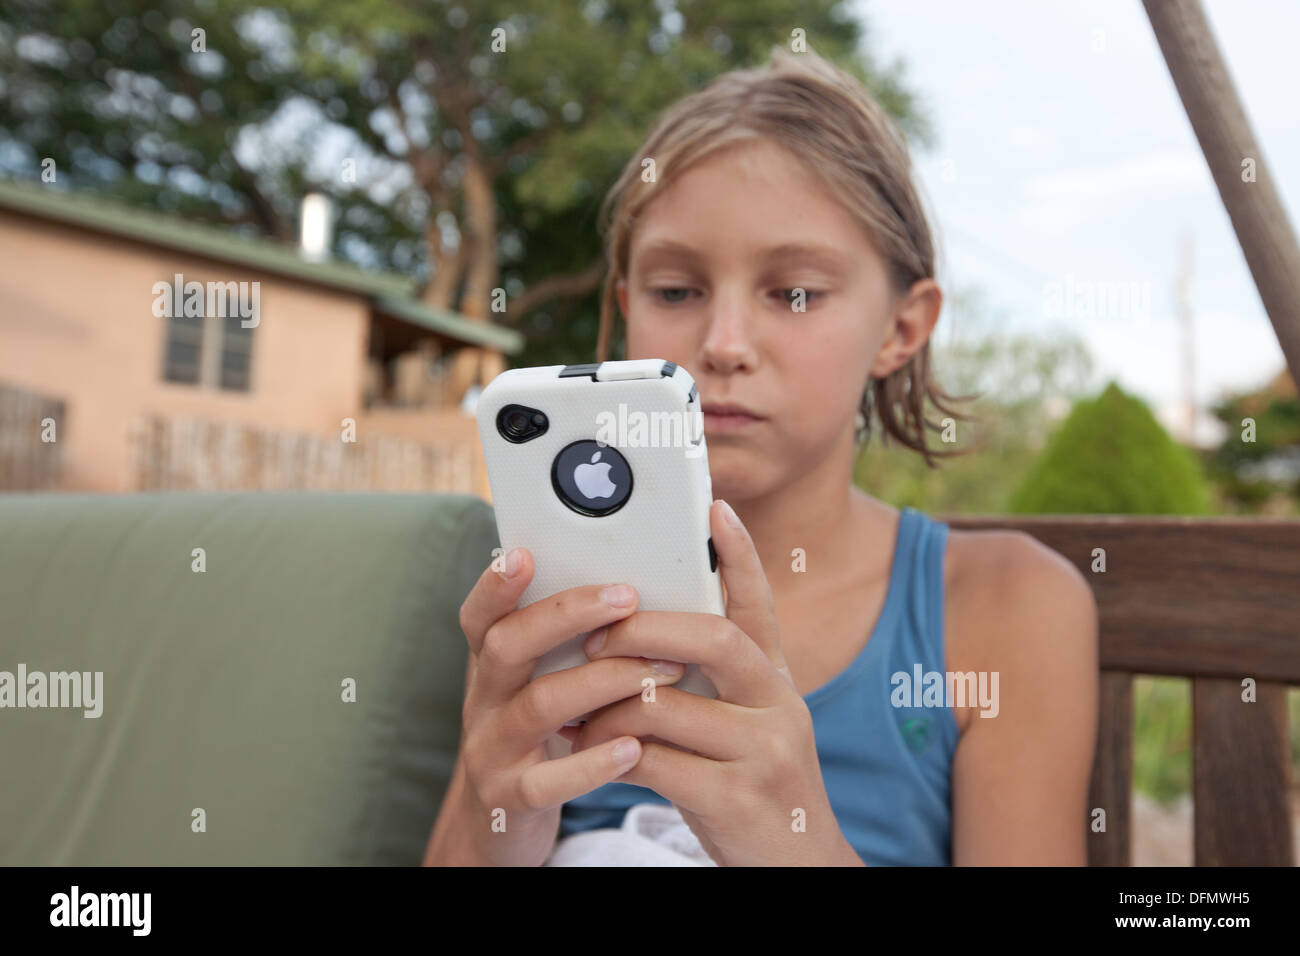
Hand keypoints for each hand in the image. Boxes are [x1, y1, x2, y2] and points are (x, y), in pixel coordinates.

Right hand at [447, 549, 689, 865]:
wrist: (494, 828)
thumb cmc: (538, 740)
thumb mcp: (535, 687)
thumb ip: (561, 645)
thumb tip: (626, 583)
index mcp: (490, 669)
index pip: (480, 617)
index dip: (494, 585)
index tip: (522, 553)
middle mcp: (483, 702)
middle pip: (507, 645)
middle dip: (567, 614)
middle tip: (627, 596)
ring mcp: (492, 751)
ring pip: (538, 705)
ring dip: (603, 681)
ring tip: (659, 670)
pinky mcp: (510, 799)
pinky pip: (547, 780)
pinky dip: (591, 762)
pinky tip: (632, 747)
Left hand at [571, 500, 860, 865]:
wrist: (799, 869)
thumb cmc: (754, 789)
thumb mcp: (751, 726)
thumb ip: (715, 682)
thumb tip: (646, 639)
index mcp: (776, 681)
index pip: (760, 606)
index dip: (740, 554)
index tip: (714, 508)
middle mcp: (779, 706)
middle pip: (712, 639)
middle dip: (643, 629)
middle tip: (596, 634)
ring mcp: (763, 752)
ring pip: (666, 704)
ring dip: (607, 707)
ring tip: (575, 713)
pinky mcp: (736, 799)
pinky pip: (655, 762)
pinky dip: (612, 757)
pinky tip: (590, 757)